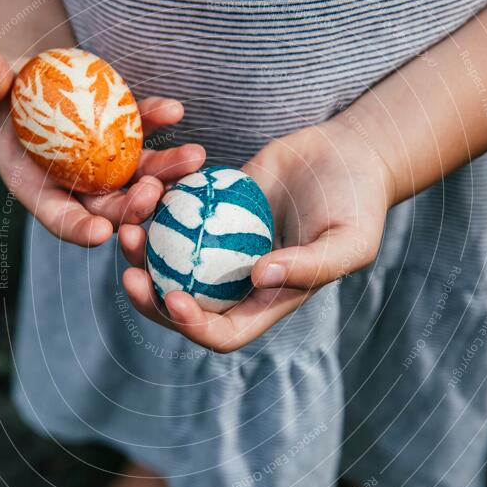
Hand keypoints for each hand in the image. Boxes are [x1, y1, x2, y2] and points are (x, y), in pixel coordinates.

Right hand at [0, 36, 204, 246]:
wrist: (30, 82)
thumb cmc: (3, 92)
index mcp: (41, 190)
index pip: (60, 217)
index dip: (79, 228)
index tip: (100, 232)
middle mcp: (79, 188)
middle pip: (110, 208)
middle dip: (134, 207)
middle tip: (153, 193)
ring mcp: (107, 169)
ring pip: (140, 179)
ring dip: (167, 171)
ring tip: (192, 156)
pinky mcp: (126, 144)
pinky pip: (147, 139)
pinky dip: (159, 125)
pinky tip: (174, 109)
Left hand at [119, 120, 394, 352]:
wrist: (348, 154)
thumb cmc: (358, 203)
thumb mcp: (350, 240)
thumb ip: (310, 265)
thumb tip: (258, 278)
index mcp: (266, 301)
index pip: (222, 332)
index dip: (194, 327)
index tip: (174, 299)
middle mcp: (236, 279)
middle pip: (180, 303)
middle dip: (150, 296)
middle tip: (130, 271)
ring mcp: (219, 244)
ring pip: (168, 259)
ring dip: (143, 251)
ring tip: (128, 225)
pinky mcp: (211, 208)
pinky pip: (174, 215)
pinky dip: (155, 209)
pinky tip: (145, 189)